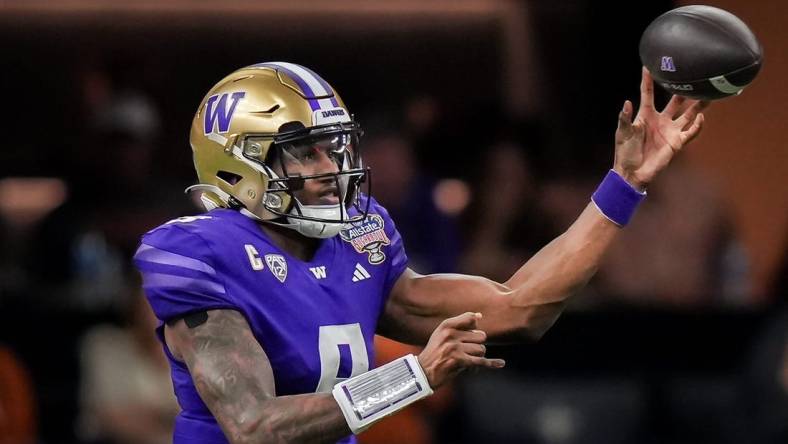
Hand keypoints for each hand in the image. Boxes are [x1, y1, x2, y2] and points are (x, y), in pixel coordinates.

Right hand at [417, 312, 504, 388]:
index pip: (470, 318)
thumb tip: (479, 316)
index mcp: (446, 326)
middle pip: (480, 336)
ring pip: (481, 349)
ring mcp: (455, 348)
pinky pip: (481, 361)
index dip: (475, 326)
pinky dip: (492, 363)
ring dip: (478, 357)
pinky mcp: (459, 361)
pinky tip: (500, 363)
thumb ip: (460, 324)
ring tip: (468, 361)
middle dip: (477, 345)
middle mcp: (450, 335)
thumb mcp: (441, 334)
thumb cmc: (435, 353)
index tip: (473, 332)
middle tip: (467, 352)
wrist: (423, 373)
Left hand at [614, 67, 708, 189]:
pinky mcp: (677, 143)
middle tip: (693, 76)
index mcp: (645, 115)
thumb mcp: (623, 133)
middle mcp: (660, 120)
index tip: (650, 65)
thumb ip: (625, 118)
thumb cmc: (625, 152)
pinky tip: (701, 117)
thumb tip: (627, 102)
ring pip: (688, 114)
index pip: (648, 94)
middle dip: (684, 90)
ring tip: (708, 93)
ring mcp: (670, 131)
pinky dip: (698, 125)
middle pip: (675, 101)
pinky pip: (691, 132)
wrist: (632, 173)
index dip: (649, 80)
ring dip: (698, 105)